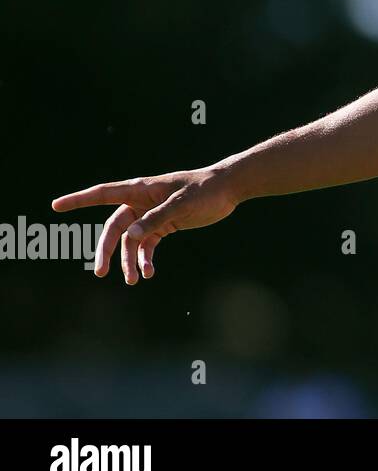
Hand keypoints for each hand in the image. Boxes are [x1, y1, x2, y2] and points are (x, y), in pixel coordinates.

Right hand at [51, 167, 240, 283]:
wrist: (228, 189)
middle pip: (115, 228)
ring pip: (130, 241)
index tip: (56, 206)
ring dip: (129, 261)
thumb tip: (132, 236)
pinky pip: (146, 245)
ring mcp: (151, 215)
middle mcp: (141, 202)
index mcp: (140, 189)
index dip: (79, 200)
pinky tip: (149, 272)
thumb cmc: (204, 190)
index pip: (103, 194)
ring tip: (134, 280)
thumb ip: (156, 219)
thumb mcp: (181, 204)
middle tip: (100, 272)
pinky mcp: (163, 226)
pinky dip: (145, 259)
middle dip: (106, 251)